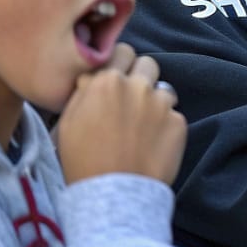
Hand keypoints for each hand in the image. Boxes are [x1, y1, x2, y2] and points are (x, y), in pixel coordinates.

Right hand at [55, 51, 185, 185]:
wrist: (112, 195)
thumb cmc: (82, 160)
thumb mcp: (68, 120)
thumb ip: (85, 91)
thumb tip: (94, 77)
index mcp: (107, 81)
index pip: (121, 52)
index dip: (118, 65)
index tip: (116, 78)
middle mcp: (137, 86)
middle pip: (147, 64)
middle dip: (140, 76)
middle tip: (130, 99)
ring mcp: (161, 104)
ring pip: (163, 89)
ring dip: (155, 101)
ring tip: (142, 125)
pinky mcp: (179, 123)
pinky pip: (174, 115)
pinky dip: (165, 125)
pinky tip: (152, 143)